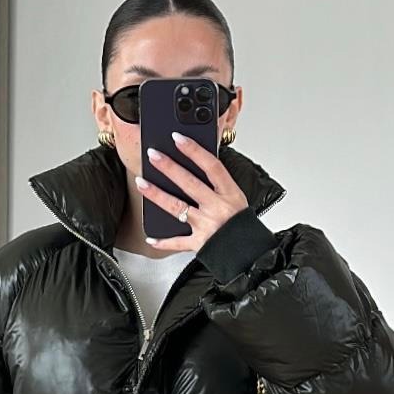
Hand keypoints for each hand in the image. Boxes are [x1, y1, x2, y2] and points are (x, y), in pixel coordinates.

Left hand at [134, 131, 248, 252]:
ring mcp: (207, 226)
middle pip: (189, 183)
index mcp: (230, 194)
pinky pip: (177, 242)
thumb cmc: (243, 226)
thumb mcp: (237, 199)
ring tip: (142, 183)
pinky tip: (150, 236)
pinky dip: (163, 242)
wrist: (251, 254)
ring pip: (177, 207)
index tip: (178, 138)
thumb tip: (198, 165)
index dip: (194, 150)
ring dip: (157, 194)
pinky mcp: (199, 244)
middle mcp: (217, 208)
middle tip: (153, 155)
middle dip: (169, 167)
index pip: (211, 166)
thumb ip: (219, 185)